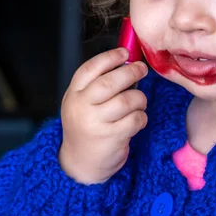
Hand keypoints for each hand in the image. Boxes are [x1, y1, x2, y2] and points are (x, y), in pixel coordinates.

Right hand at [59, 48, 147, 183]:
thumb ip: (98, 84)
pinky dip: (141, 117)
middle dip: (131, 72)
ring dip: (140, 98)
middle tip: (142, 69)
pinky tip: (137, 120)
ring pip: (127, 100)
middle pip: (110, 82)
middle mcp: (82, 107)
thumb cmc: (87, 126)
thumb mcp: (82, 103)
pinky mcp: (111, 138)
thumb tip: (128, 63)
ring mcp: (96, 123)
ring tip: (139, 102)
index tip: (125, 53)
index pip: (90, 69)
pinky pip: (135, 119)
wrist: (81, 162)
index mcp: (73, 94)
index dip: (109, 58)